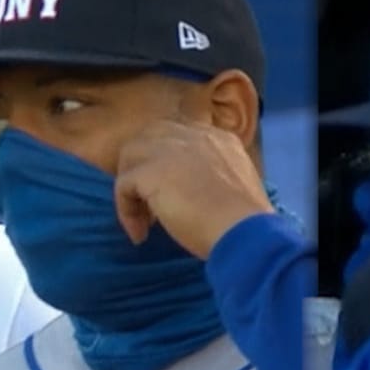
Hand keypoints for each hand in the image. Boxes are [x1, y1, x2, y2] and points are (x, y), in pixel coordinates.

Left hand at [112, 120, 272, 258]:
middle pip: (149, 137)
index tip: (170, 195)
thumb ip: (213, 179)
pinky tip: (140, 234)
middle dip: (142, 167)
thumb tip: (193, 195)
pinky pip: (123, 185)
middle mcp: (193, 135)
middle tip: (149, 205)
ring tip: (143, 221)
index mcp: (218, 139)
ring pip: (131, 157)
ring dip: (131, 188)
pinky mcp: (151, 170)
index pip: (179, 136)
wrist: (244, 231)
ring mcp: (170, 148)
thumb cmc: (245, 222)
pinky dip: (126, 211)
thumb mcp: (236, 188)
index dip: (166, 163)